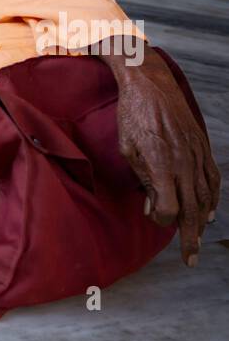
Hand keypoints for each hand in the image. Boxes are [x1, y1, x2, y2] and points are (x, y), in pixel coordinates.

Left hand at [94, 41, 220, 264]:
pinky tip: (209, 211)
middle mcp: (183, 161)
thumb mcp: (127, 148)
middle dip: (190, 237)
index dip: (161, 219)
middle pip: (191, 209)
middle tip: (191, 258)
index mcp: (161, 164)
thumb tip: (151, 207)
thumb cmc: (132, 114)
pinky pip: (213, 177)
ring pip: (206, 196)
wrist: (149, 82)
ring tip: (198, 238)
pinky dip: (213, 197)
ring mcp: (196, 153)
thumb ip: (142, 179)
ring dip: (202, 221)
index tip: (153, 217)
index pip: (169, 208)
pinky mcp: (203, 145)